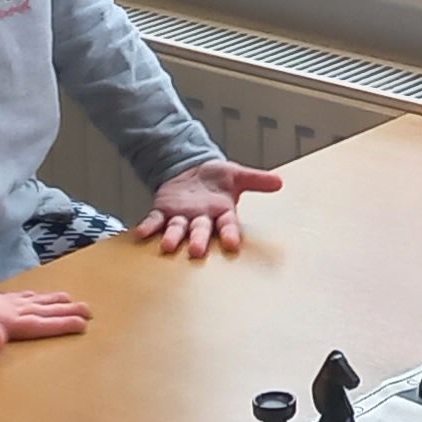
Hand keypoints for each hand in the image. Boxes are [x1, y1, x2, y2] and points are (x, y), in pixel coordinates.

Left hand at [0, 286, 90, 350]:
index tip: (84, 323)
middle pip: (40, 309)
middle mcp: (0, 309)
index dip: (61, 323)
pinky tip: (29, 299)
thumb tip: (2, 341)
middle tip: (89, 310)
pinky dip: (30, 298)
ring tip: (69, 299)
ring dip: (51, 301)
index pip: (37, 322)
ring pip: (30, 302)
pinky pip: (16, 299)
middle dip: (64, 310)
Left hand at [133, 158, 286, 258]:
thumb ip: (257, 179)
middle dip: (199, 240)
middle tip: (197, 251)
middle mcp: (201, 218)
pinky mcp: (164, 211)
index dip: (229, 234)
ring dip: (173, 237)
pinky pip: (155, 221)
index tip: (232, 244)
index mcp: (221, 212)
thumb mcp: (237, 174)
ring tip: (168, 246)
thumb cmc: (216, 177)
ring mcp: (181, 217)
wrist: (191, 170)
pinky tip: (142, 233)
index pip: (228, 225)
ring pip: (178, 229)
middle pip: (201, 231)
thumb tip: (280, 182)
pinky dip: (149, 227)